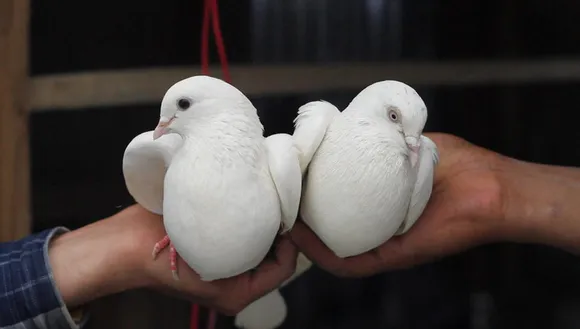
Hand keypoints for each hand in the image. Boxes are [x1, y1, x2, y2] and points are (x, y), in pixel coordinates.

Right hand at [49, 205, 297, 314]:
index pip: (284, 268)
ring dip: (264, 228)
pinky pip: (245, 247)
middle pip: (275, 260)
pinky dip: (248, 230)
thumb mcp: (205, 239)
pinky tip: (245, 207)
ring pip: (261, 252)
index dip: (292, 240)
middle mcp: (235, 290)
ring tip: (264, 201)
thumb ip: (241, 229)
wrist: (124, 246)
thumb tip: (274, 208)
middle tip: (279, 201)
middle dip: (279, 232)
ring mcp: (226, 277)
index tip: (287, 211)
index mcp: (237, 294)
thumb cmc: (159, 246)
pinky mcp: (217, 264)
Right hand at [290, 133, 507, 276]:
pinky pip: (349, 262)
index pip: (338, 201)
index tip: (292, 177)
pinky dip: (321, 253)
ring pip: (333, 250)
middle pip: (332, 228)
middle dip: (302, 217)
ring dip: (304, 240)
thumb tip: (350, 123)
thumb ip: (381, 138)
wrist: (492, 188)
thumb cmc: (458, 164)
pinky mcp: (392, 256)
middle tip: (280, 202)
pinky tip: (302, 238)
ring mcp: (385, 243)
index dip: (312, 192)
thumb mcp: (409, 143)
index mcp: (381, 201)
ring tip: (283, 222)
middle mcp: (379, 225)